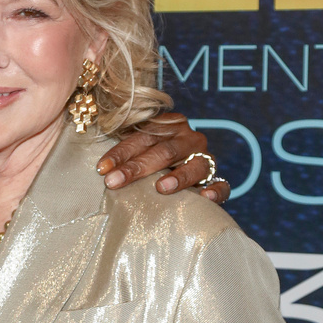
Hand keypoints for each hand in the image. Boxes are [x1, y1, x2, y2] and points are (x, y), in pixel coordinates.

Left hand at [96, 112, 230, 202]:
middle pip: (163, 152)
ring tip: (160, 188)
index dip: (120, 153)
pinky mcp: (217, 177)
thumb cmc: (152, 155)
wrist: (184, 162)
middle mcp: (188, 138)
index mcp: (167, 125)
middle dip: (136, 168)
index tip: (101, 169)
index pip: (141, 138)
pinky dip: (214, 190)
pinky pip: (221, 184)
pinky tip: (203, 197)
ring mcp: (205, 156)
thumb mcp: (139, 146)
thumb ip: (126, 150)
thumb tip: (101, 168)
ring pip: (194, 165)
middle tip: (115, 182)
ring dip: (177, 177)